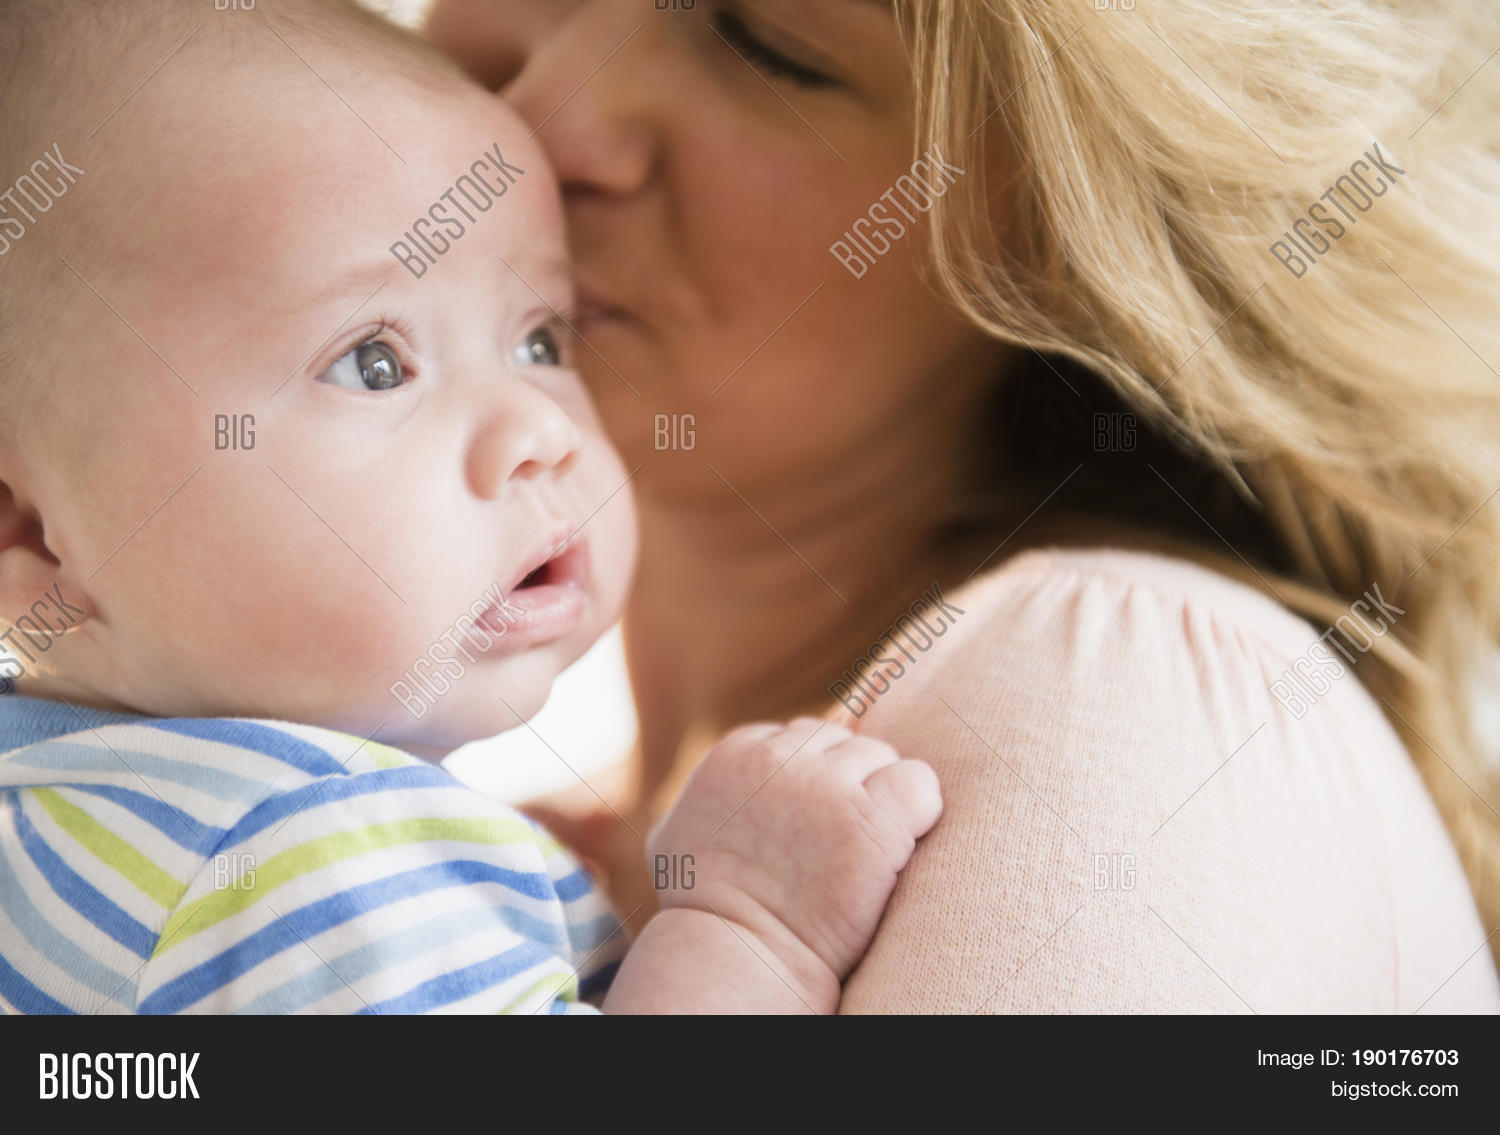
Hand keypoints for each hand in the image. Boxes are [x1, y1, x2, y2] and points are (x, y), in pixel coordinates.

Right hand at [646, 717, 941, 993]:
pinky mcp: (873, 821)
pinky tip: (898, 845)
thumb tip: (707, 785)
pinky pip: (918, 783)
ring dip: (882, 798)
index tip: (810, 824)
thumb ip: (695, 793)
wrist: (740, 956)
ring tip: (865, 849)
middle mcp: (781, 759)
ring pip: (882, 758)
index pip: (802, 736)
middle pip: (844, 742)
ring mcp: (828, 787)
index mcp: (737, 752)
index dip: (815, 778)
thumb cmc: (705, 909)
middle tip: (840, 839)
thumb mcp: (675, 835)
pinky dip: (918, 809)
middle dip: (849, 782)